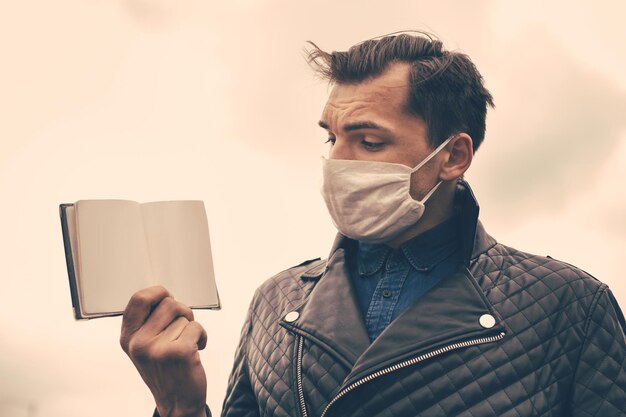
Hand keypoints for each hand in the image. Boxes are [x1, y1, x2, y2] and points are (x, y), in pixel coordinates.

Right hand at [120, 286, 207, 416]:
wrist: (177, 403)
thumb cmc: (165, 369)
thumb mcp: (145, 345)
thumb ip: (147, 321)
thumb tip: (163, 293)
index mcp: (128, 337)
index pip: (139, 298)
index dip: (158, 292)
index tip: (168, 297)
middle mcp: (138, 343)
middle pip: (169, 302)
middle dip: (182, 311)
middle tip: (182, 327)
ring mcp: (157, 349)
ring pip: (184, 316)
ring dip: (191, 327)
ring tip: (186, 344)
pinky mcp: (178, 353)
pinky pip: (197, 327)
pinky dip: (202, 336)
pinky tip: (196, 351)